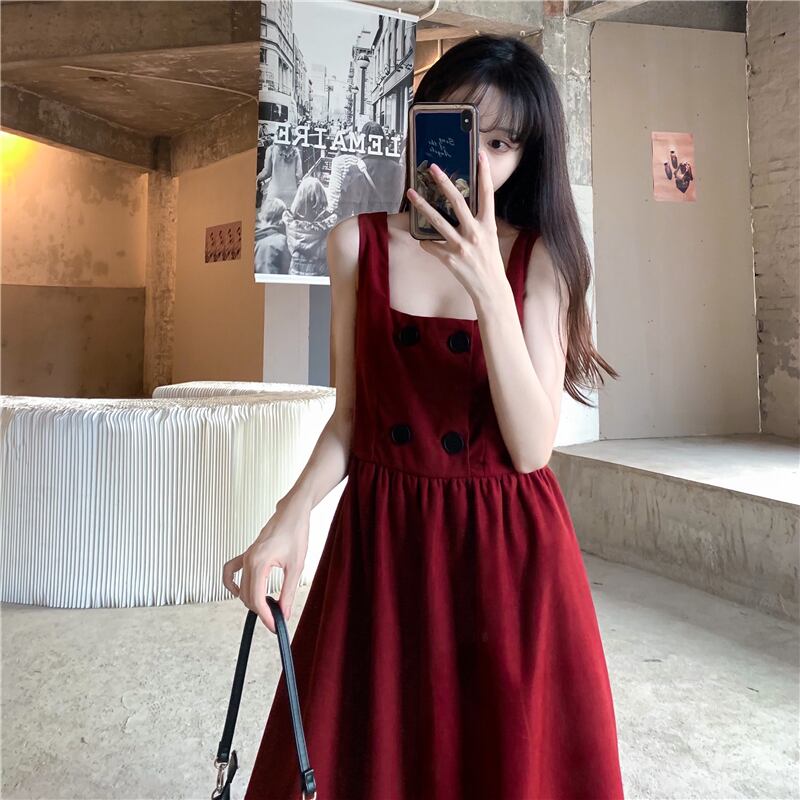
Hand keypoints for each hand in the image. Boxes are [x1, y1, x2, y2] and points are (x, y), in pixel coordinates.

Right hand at [222, 502, 309, 632]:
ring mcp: (246, 556)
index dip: (265, 616)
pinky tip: (239, 592)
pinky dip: (233, 584)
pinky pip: (231, 571)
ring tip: (268, 609)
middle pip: (247, 596)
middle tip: (276, 619)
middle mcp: (248, 560)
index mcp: (259, 562)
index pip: (257, 599)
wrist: (292, 513)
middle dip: (260, 611)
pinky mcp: (248, 553)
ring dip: (252, 601)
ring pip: (241, 588)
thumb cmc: (295, 533)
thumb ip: (288, 592)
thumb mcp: (296, 566)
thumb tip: (284, 613)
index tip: (274, 626)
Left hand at [406, 151, 504, 303]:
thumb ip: (478, 222)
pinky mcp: (449, 259)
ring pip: (437, 221)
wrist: (490, 289)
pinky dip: (426, 242)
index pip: (487, 195)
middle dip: (444, 183)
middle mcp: (475, 233)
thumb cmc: (490, 262)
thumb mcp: (490, 238)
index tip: (480, 155)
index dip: (484, 174)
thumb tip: (462, 207)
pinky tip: (423, 240)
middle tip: (432, 168)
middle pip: (458, 202)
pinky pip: (431, 245)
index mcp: (488, 225)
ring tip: (411, 193)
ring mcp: (461, 246)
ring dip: (422, 206)